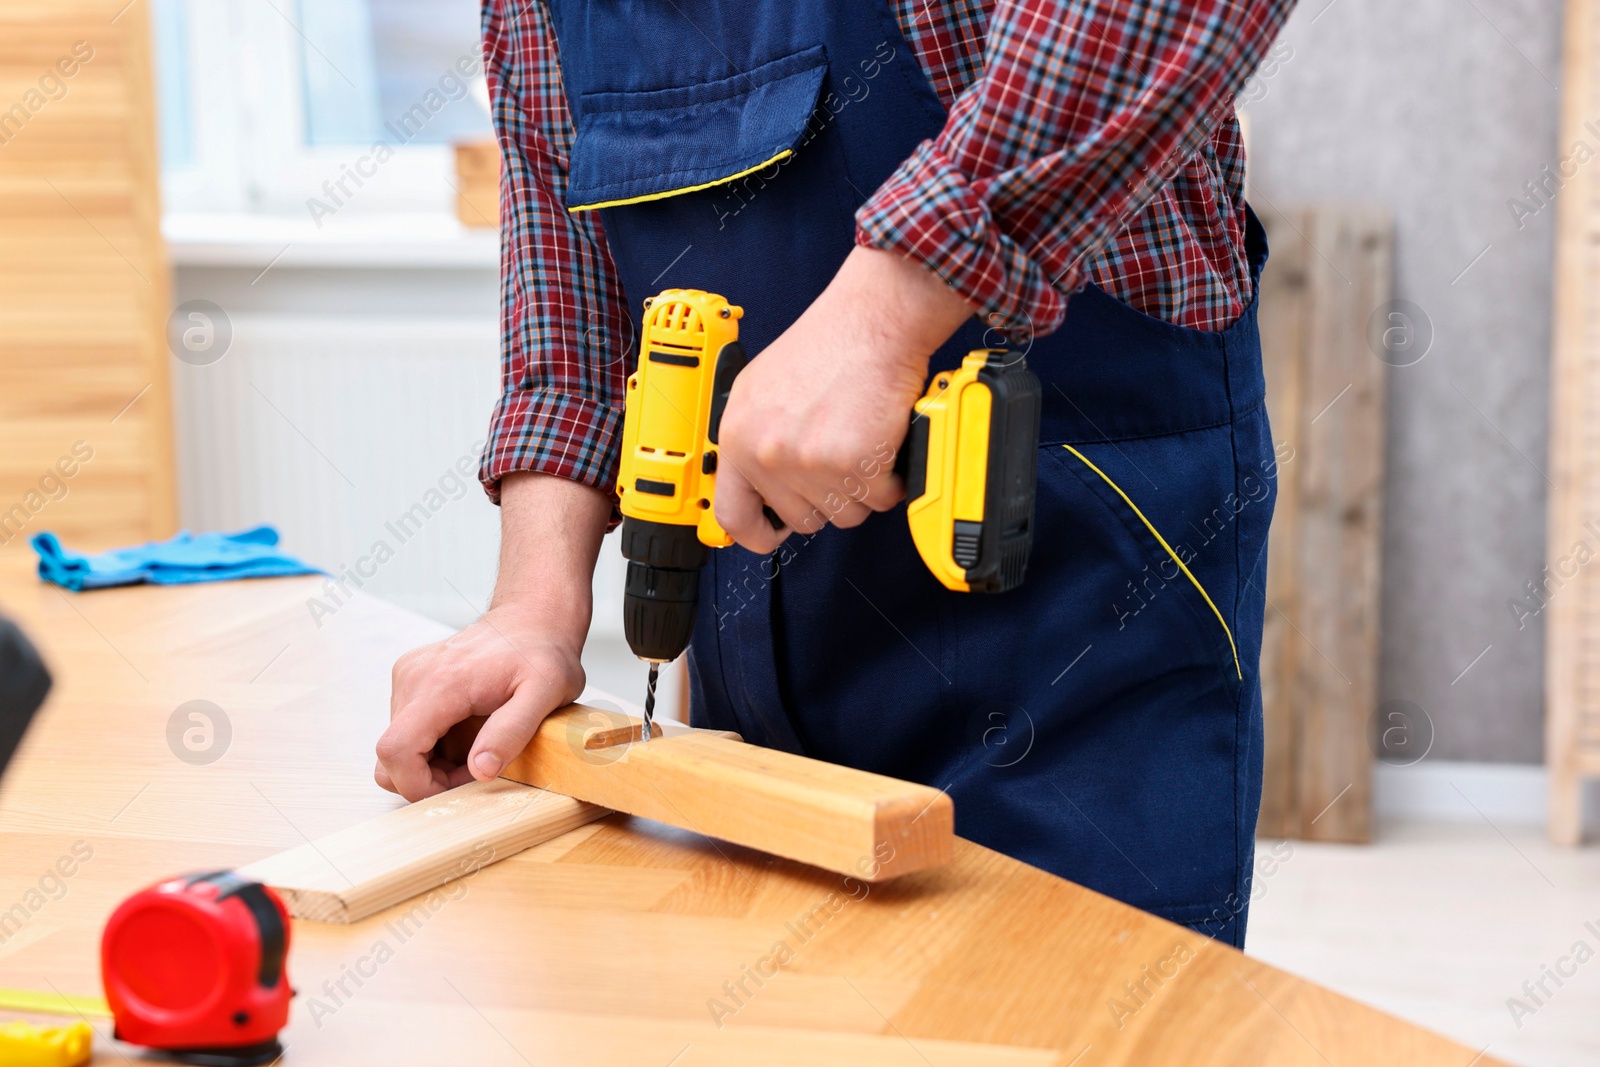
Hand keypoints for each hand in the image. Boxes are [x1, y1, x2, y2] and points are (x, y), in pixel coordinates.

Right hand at [375, 473, 608, 800]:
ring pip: (396, 745)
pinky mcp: (411, 678)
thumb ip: (512, 731)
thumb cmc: (543, 653)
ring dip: (430, 764)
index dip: (419, 785)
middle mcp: (414, 677)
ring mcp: (409, 676)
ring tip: (476, 751)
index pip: (396, 750)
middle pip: (390, 755)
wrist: (533, 618)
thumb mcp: (547, 693)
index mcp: (442, 683)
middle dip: (429, 779)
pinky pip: (405, 728)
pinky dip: (430, 746)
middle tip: (477, 769)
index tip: (460, 786)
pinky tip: (466, 735)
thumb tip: (480, 770)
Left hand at [715, 246, 973, 552]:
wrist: (872, 323)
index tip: (771, 535)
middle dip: (826, 497)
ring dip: (861, 488)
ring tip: (860, 443)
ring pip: (844, 514)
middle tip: (837, 458)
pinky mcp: (855, 465)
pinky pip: (880, 500)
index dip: (755, 534)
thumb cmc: (826, 345)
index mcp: (739, 437)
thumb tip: (756, 483)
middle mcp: (769, 454)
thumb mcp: (761, 390)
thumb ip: (753, 439)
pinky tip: (883, 443)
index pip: (733, 514)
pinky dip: (891, 479)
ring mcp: (810, 463)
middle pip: (802, 519)